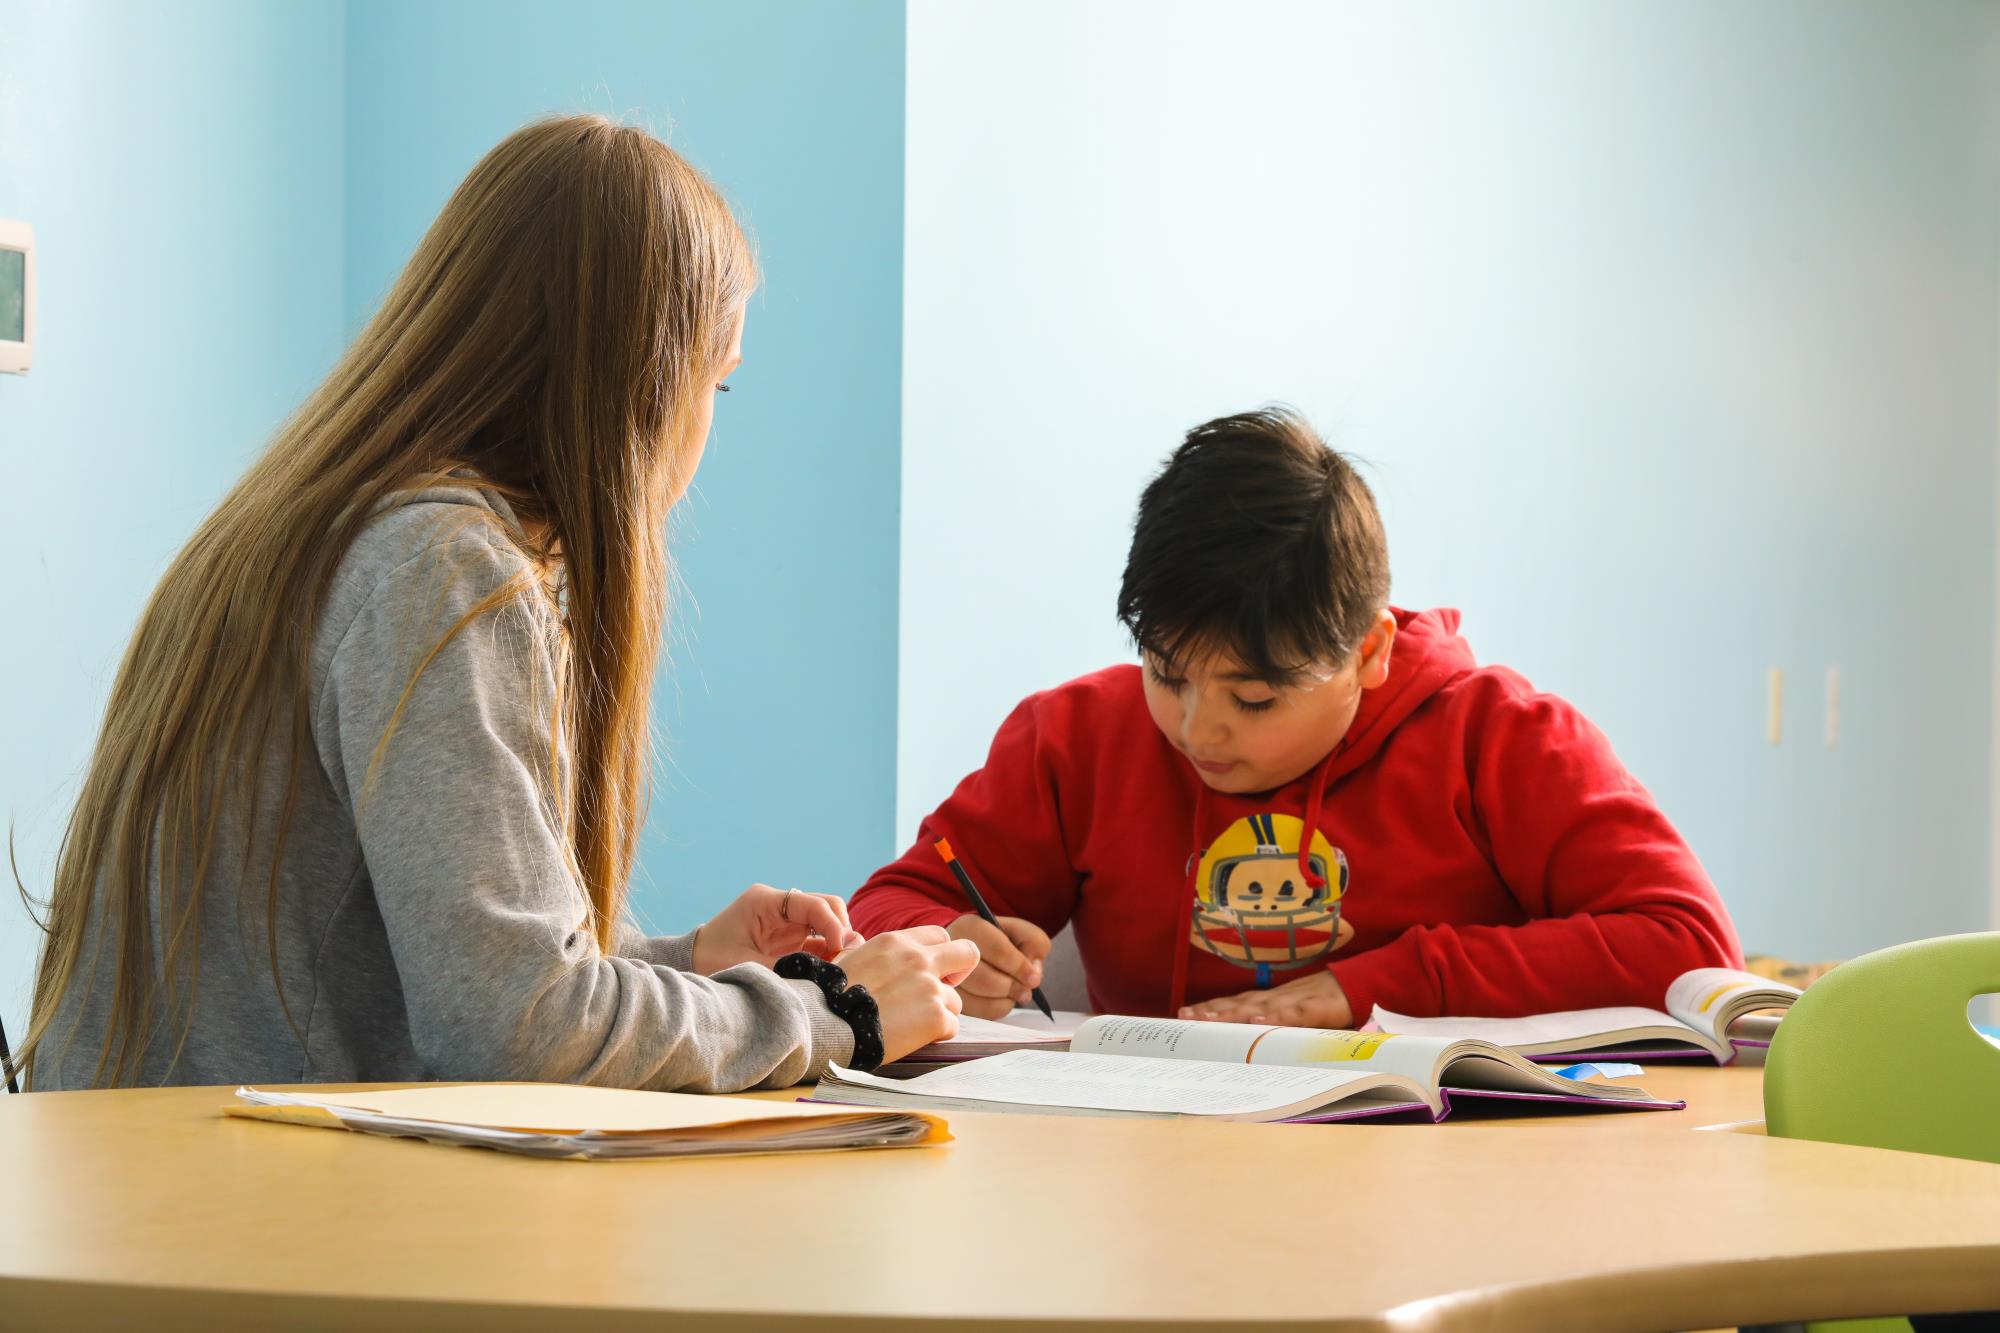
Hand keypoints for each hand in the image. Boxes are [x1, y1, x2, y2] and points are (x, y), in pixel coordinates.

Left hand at [692, 884, 863, 975]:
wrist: (691, 962)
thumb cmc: (711, 959)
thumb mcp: (746, 964)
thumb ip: (786, 966)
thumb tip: (825, 972)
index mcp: (766, 901)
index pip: (813, 903)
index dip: (833, 924)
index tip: (842, 947)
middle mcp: (781, 906)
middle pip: (827, 906)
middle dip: (842, 929)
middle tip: (848, 958)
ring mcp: (786, 921)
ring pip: (827, 923)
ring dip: (839, 942)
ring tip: (844, 966)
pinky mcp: (789, 938)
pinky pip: (819, 940)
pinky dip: (829, 953)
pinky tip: (833, 970)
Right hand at [836, 926, 981, 1062]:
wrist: (827, 1025)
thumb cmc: (830, 996)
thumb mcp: (849, 958)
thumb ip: (869, 950)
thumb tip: (865, 946)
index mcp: (897, 942)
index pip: (940, 935)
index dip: (939, 954)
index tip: (930, 970)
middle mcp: (919, 959)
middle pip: (968, 953)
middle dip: (961, 971)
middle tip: (944, 989)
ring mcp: (931, 988)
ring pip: (956, 1000)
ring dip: (939, 1013)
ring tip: (911, 1025)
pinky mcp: (937, 1017)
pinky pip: (952, 1026)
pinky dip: (936, 1035)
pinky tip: (913, 1038)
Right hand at [946, 914, 1050, 1018]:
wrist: (968, 949)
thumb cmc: (998, 940)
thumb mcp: (1020, 931)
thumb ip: (1034, 943)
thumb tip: (1032, 973)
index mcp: (970, 927)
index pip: (998, 951)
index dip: (1020, 968)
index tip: (1034, 979)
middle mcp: (950, 952)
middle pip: (986, 979)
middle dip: (1013, 988)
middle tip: (1027, 991)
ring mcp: (945, 977)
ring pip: (979, 999)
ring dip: (1006, 999)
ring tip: (1015, 992)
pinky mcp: (949, 998)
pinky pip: (977, 1012)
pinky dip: (997, 1009)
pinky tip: (1001, 999)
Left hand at [1179, 970, 1352, 1028]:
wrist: (1353, 985)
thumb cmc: (1318, 1005)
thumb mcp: (1290, 1017)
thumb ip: (1270, 1028)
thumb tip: (1245, 1046)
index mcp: (1266, 1002)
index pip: (1230, 1004)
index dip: (1207, 1009)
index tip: (1182, 1016)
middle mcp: (1272, 999)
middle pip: (1236, 1005)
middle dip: (1209, 1012)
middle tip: (1184, 1019)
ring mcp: (1291, 1002)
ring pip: (1257, 1008)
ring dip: (1232, 1014)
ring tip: (1209, 1020)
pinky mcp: (1313, 1008)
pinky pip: (1292, 1014)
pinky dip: (1275, 1018)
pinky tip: (1258, 1023)